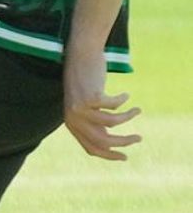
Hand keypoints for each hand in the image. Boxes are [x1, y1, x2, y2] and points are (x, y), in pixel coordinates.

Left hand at [63, 46, 140, 160]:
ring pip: (113, 122)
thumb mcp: (87, 106)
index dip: (110, 155)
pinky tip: (125, 95)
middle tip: (139, 138)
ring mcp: (80, 108)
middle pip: (103, 140)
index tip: (125, 156)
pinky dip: (122, 101)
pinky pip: (114, 105)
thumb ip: (95, 123)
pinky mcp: (90, 96)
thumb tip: (111, 142)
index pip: (91, 148)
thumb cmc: (85, 82)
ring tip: (137, 110)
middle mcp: (73, 119)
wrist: (79, 56)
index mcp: (72, 125)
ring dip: (128, 117)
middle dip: (124, 142)